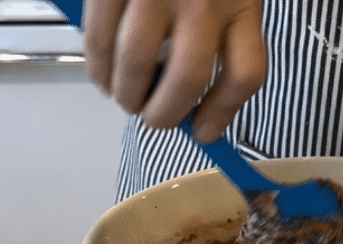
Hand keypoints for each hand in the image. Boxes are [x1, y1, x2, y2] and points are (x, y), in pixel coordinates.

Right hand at [83, 0, 266, 139]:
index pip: (245, 74)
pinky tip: (102, 73)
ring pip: (139, 63)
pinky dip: (97, 66)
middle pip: (188, 78)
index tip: (204, 132)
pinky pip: (101, 37)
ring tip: (124, 97)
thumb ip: (219, 34)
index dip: (223, 114)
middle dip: (165, 113)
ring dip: (126, 93)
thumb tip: (193, 100)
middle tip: (154, 118)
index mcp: (242, 1)